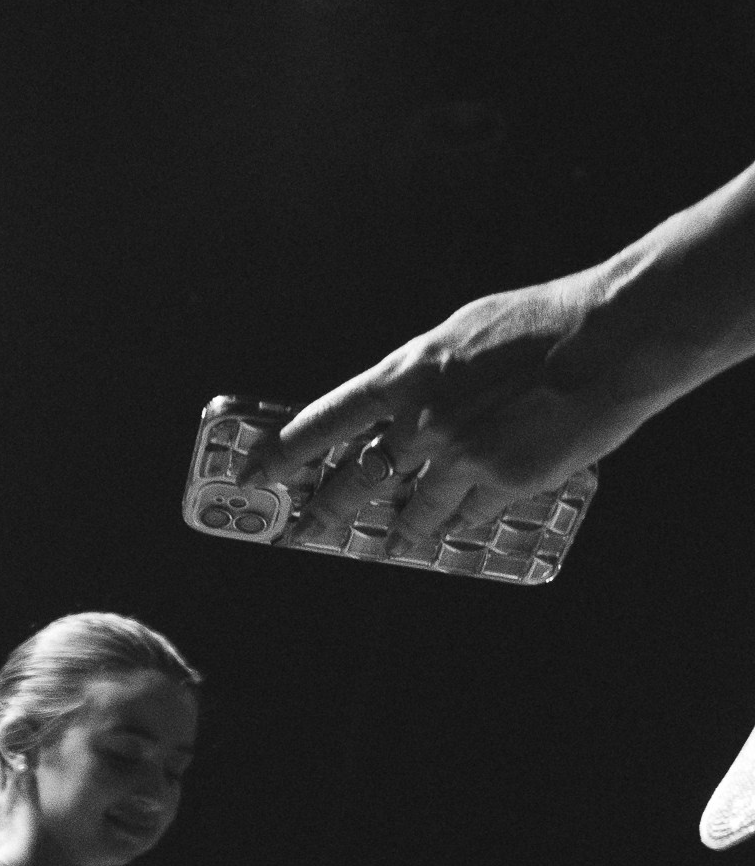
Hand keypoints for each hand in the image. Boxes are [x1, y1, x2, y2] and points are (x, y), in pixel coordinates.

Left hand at [242, 272, 650, 548]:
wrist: (614, 337)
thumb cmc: (541, 322)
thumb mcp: (460, 335)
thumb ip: (423, 374)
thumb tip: (399, 406)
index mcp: (406, 374)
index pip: (325, 420)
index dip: (282, 452)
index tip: (251, 475)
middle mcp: (423, 421)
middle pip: (358, 480)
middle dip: (327, 511)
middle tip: (305, 530)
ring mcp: (462, 457)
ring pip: (414, 510)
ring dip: (399, 530)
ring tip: (390, 543)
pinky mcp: (506, 482)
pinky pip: (467, 517)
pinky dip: (457, 526)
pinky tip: (448, 534)